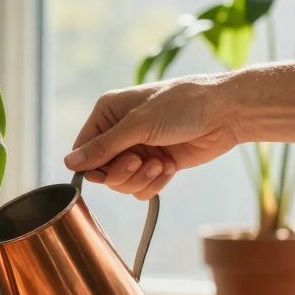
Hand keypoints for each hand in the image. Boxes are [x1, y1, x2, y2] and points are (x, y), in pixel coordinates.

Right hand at [63, 75, 241, 198]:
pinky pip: (142, 188)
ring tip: (160, 163)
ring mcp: (139, 150)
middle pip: (101, 172)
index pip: (83, 150)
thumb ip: (102, 147)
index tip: (107, 168)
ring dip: (141, 178)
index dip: (92, 165)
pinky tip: (170, 166)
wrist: (226, 113)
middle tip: (139, 161)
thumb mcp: (138, 124)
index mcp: (108, 114)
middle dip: (122, 172)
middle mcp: (120, 133)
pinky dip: (155, 183)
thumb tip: (69, 163)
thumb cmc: (182, 106)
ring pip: (121, 183)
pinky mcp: (157, 165)